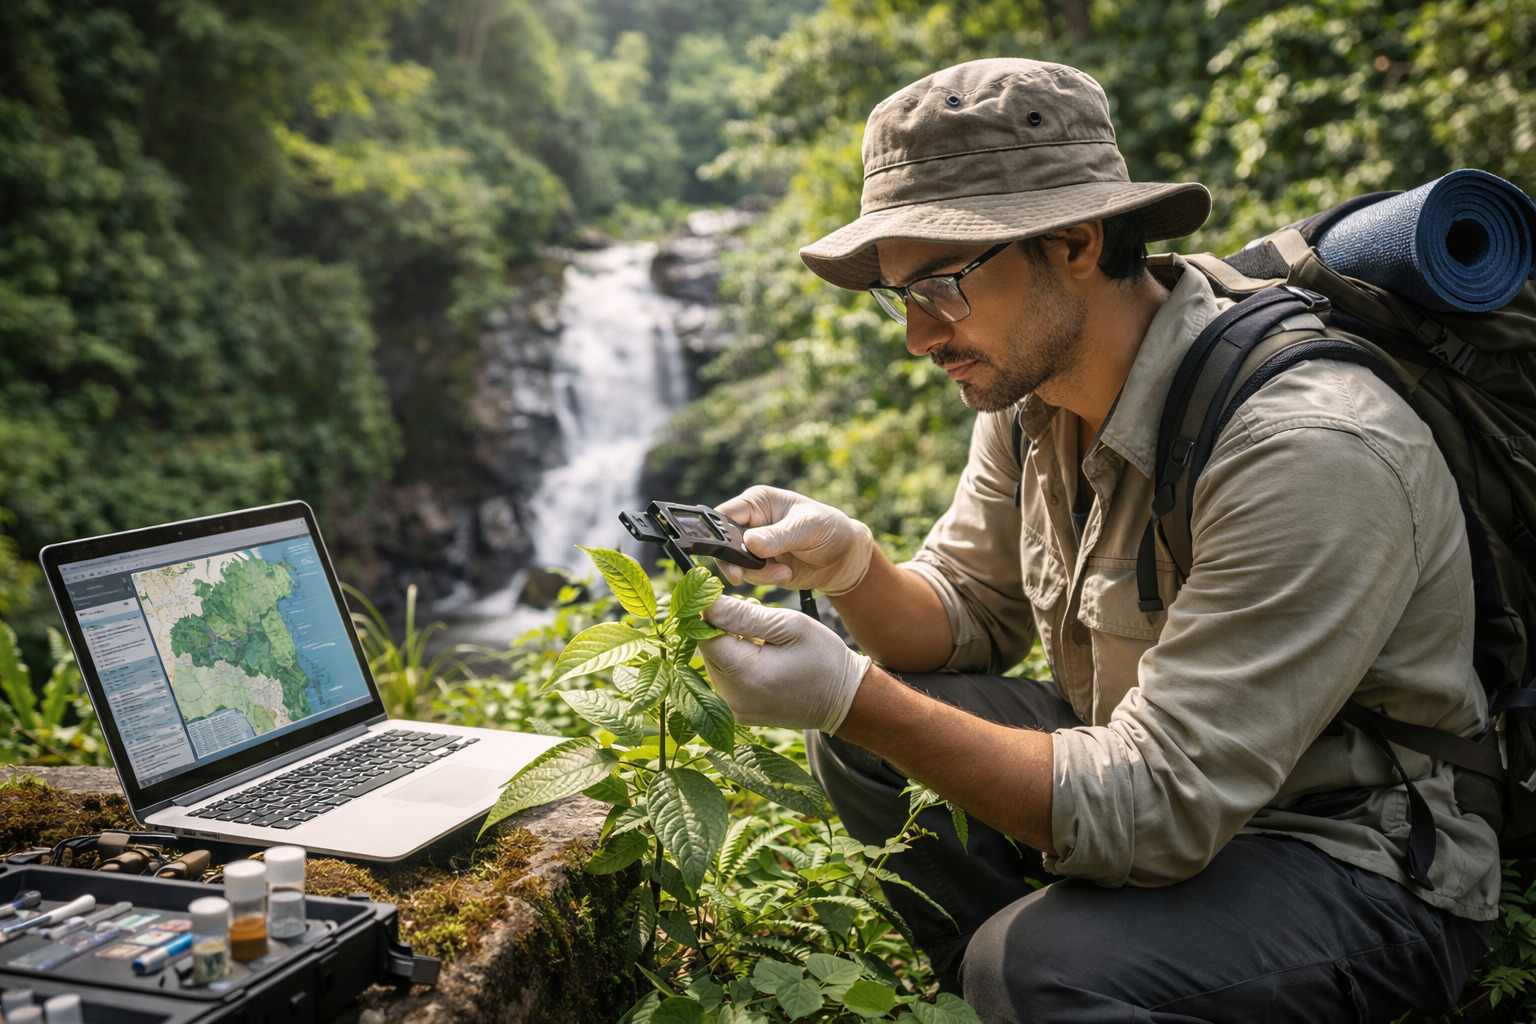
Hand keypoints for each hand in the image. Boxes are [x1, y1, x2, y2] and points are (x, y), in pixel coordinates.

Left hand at [700, 597, 870, 733]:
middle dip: (723, 627)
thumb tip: (707, 603)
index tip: (731, 600)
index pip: (704, 635)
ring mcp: (735, 709)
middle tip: (755, 613)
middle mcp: (733, 697)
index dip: (713, 613)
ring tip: (763, 635)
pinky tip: (761, 654)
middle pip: (707, 651)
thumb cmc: (823, 658)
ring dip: (730, 644)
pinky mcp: (740, 713)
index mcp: (746, 674)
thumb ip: (743, 614)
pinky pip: (725, 679)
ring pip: (714, 663)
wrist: (845, 700)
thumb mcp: (790, 625)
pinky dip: (736, 662)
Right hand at [716, 486, 875, 595]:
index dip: (717, 533)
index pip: (724, 515)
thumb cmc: (829, 529)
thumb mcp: (806, 528)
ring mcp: (754, 547)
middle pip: (722, 542)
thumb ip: (777, 536)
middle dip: (735, 560)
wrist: (846, 557)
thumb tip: (749, 543)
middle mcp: (751, 523)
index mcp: (757, 502)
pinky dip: (766, 579)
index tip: (725, 552)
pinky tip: (786, 573)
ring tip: (784, 571)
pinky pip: (750, 576)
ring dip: (757, 572)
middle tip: (742, 574)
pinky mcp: (762, 567)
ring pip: (735, 563)